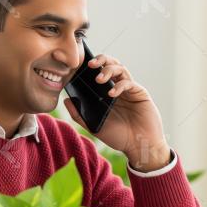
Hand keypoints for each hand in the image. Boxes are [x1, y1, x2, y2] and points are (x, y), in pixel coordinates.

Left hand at [63, 53, 169, 171]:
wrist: (138, 146)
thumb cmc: (119, 137)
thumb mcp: (94, 127)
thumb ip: (79, 115)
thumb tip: (66, 100)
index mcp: (107, 93)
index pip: (99, 72)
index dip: (91, 65)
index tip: (80, 65)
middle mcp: (118, 88)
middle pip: (111, 64)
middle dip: (101, 60)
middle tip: (90, 64)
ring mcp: (129, 90)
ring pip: (120, 69)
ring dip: (109, 70)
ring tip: (99, 79)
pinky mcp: (140, 93)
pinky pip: (129, 83)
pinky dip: (119, 86)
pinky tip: (112, 94)